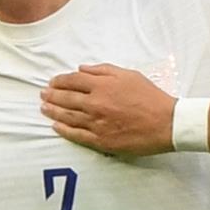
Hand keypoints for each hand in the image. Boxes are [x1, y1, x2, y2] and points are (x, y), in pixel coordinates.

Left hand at [41, 65, 176, 155]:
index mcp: (102, 86)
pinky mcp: (101, 140)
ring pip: (68, 116)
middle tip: (43, 94)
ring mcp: (96, 123)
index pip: (73, 80)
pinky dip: (64, 130)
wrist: (165, 123)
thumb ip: (103, 70)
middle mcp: (95, 104)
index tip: (53, 81)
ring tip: (44, 108)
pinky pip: (77, 135)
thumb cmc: (149, 96)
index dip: (60, 80)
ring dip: (53, 111)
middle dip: (52, 95)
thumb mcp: (128, 75)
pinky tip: (55, 126)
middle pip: (66, 98)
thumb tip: (82, 68)